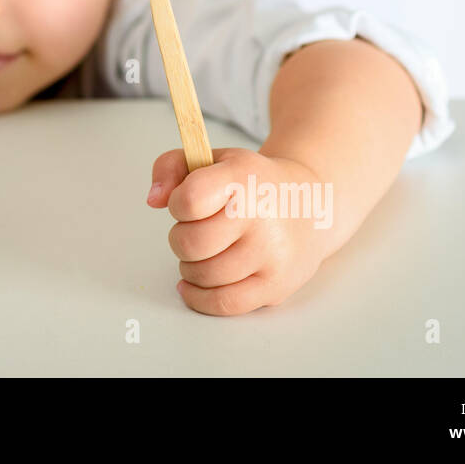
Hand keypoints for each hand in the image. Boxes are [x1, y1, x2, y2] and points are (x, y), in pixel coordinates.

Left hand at [147, 147, 331, 314]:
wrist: (310, 204)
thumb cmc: (252, 184)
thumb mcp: (214, 160)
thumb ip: (171, 167)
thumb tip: (154, 199)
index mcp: (242, 179)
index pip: (188, 200)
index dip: (177, 204)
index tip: (188, 204)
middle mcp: (260, 217)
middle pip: (189, 243)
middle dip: (181, 239)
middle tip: (196, 231)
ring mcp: (271, 255)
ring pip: (202, 275)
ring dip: (191, 267)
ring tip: (204, 252)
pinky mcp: (275, 286)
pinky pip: (223, 303)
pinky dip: (199, 297)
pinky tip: (194, 284)